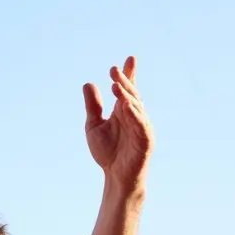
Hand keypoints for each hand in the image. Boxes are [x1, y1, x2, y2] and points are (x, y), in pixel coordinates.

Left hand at [83, 56, 152, 190]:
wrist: (115, 175)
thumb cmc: (107, 152)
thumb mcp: (94, 126)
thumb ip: (93, 106)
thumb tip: (88, 83)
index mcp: (123, 110)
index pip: (126, 89)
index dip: (128, 74)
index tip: (129, 58)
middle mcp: (134, 115)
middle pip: (131, 94)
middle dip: (123, 81)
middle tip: (114, 70)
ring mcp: (142, 126)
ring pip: (136, 107)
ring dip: (127, 95)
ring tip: (116, 85)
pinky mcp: (146, 139)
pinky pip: (141, 125)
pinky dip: (134, 115)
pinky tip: (126, 106)